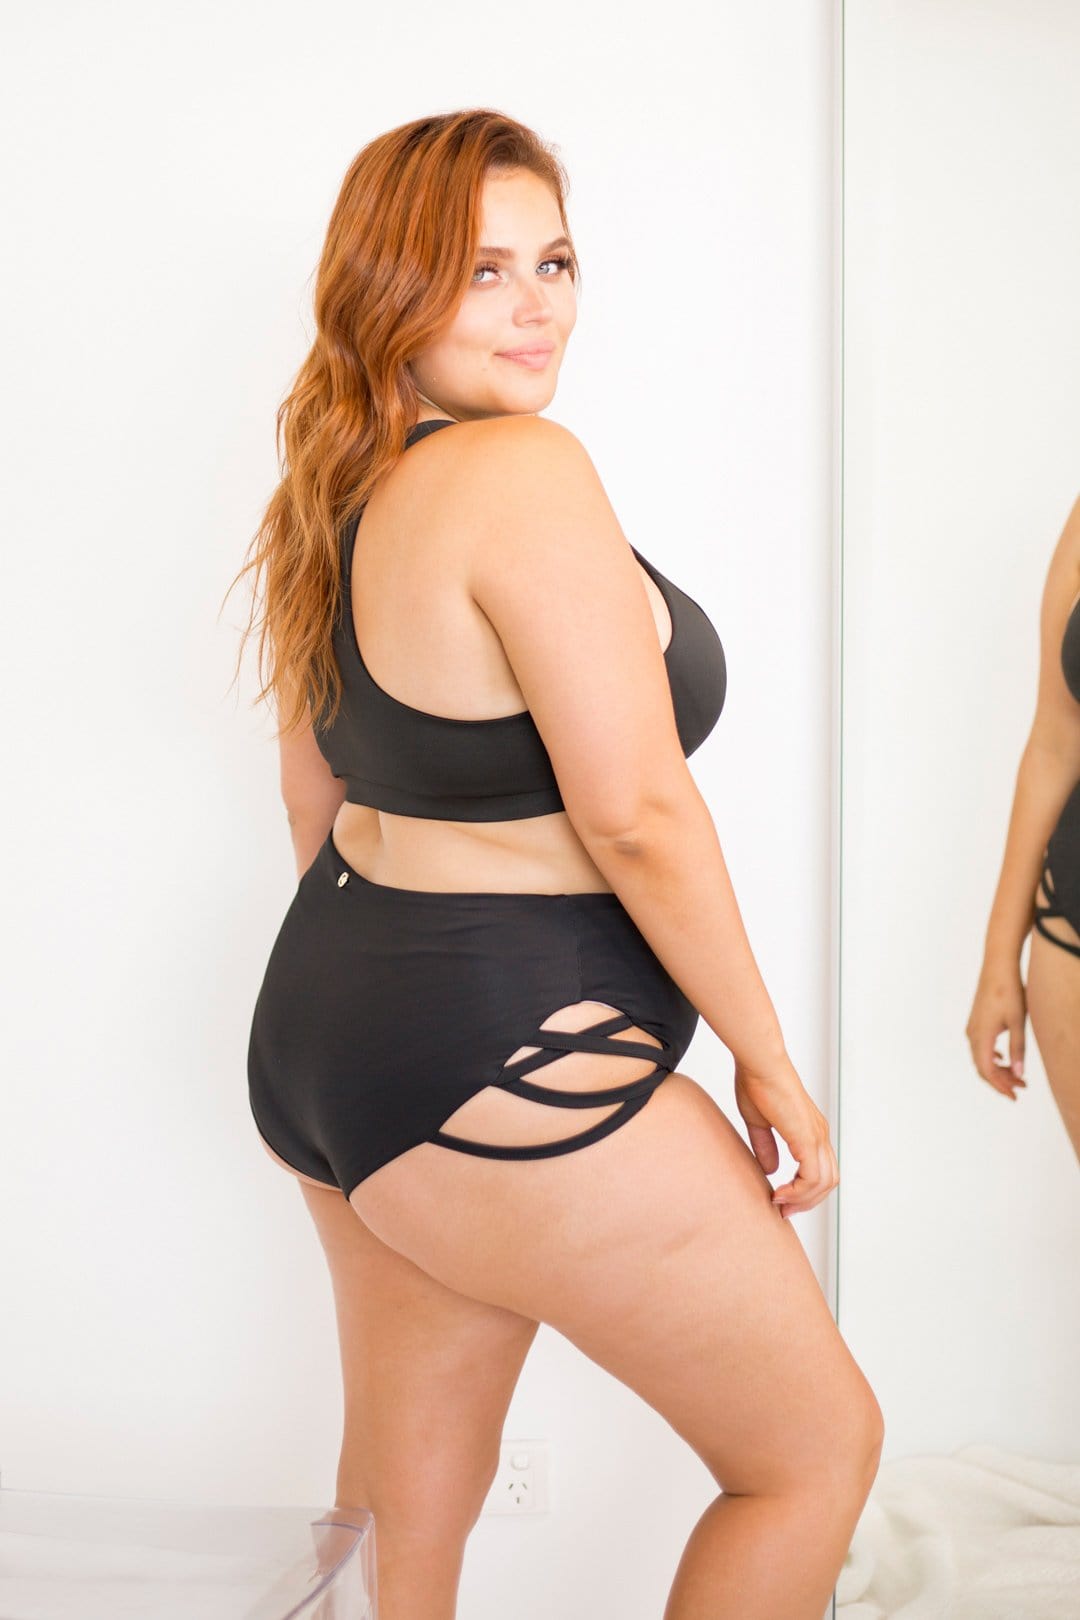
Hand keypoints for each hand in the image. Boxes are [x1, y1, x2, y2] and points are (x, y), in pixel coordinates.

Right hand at [733, 1050, 838, 1217]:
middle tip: (783, 1210)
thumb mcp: (759, 1121)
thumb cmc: (756, 1083)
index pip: (819, 1169)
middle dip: (807, 1201)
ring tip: (779, 1204)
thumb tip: (771, 1169)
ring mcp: (816, 1136)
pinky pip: (812, 1177)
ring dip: (803, 1200)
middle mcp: (819, 1135)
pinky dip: (798, 1191)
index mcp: (810, 1130)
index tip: (780, 1199)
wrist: (760, 1064)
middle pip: (827, 1180)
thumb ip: (765, 1146)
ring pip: (823, 1183)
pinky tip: (779, 1194)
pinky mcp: (808, 1138)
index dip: (804, 1189)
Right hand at [965, 961, 1027, 1099]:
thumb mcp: (1018, 1022)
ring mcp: (973, 1027)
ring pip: (982, 1058)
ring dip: (999, 1070)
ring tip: (1018, 1076)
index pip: (987, 1070)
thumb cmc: (1009, 991)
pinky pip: (981, 1047)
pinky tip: (1005, 1059)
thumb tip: (1019, 1074)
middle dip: (1001, 1080)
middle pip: (983, 1067)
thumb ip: (1018, 1049)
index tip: (1015, 1095)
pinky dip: (993, 1058)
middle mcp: (973, 1034)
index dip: (1000, 1086)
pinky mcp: (976, 1022)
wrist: (998, 966)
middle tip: (1022, 1087)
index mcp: (982, 1035)